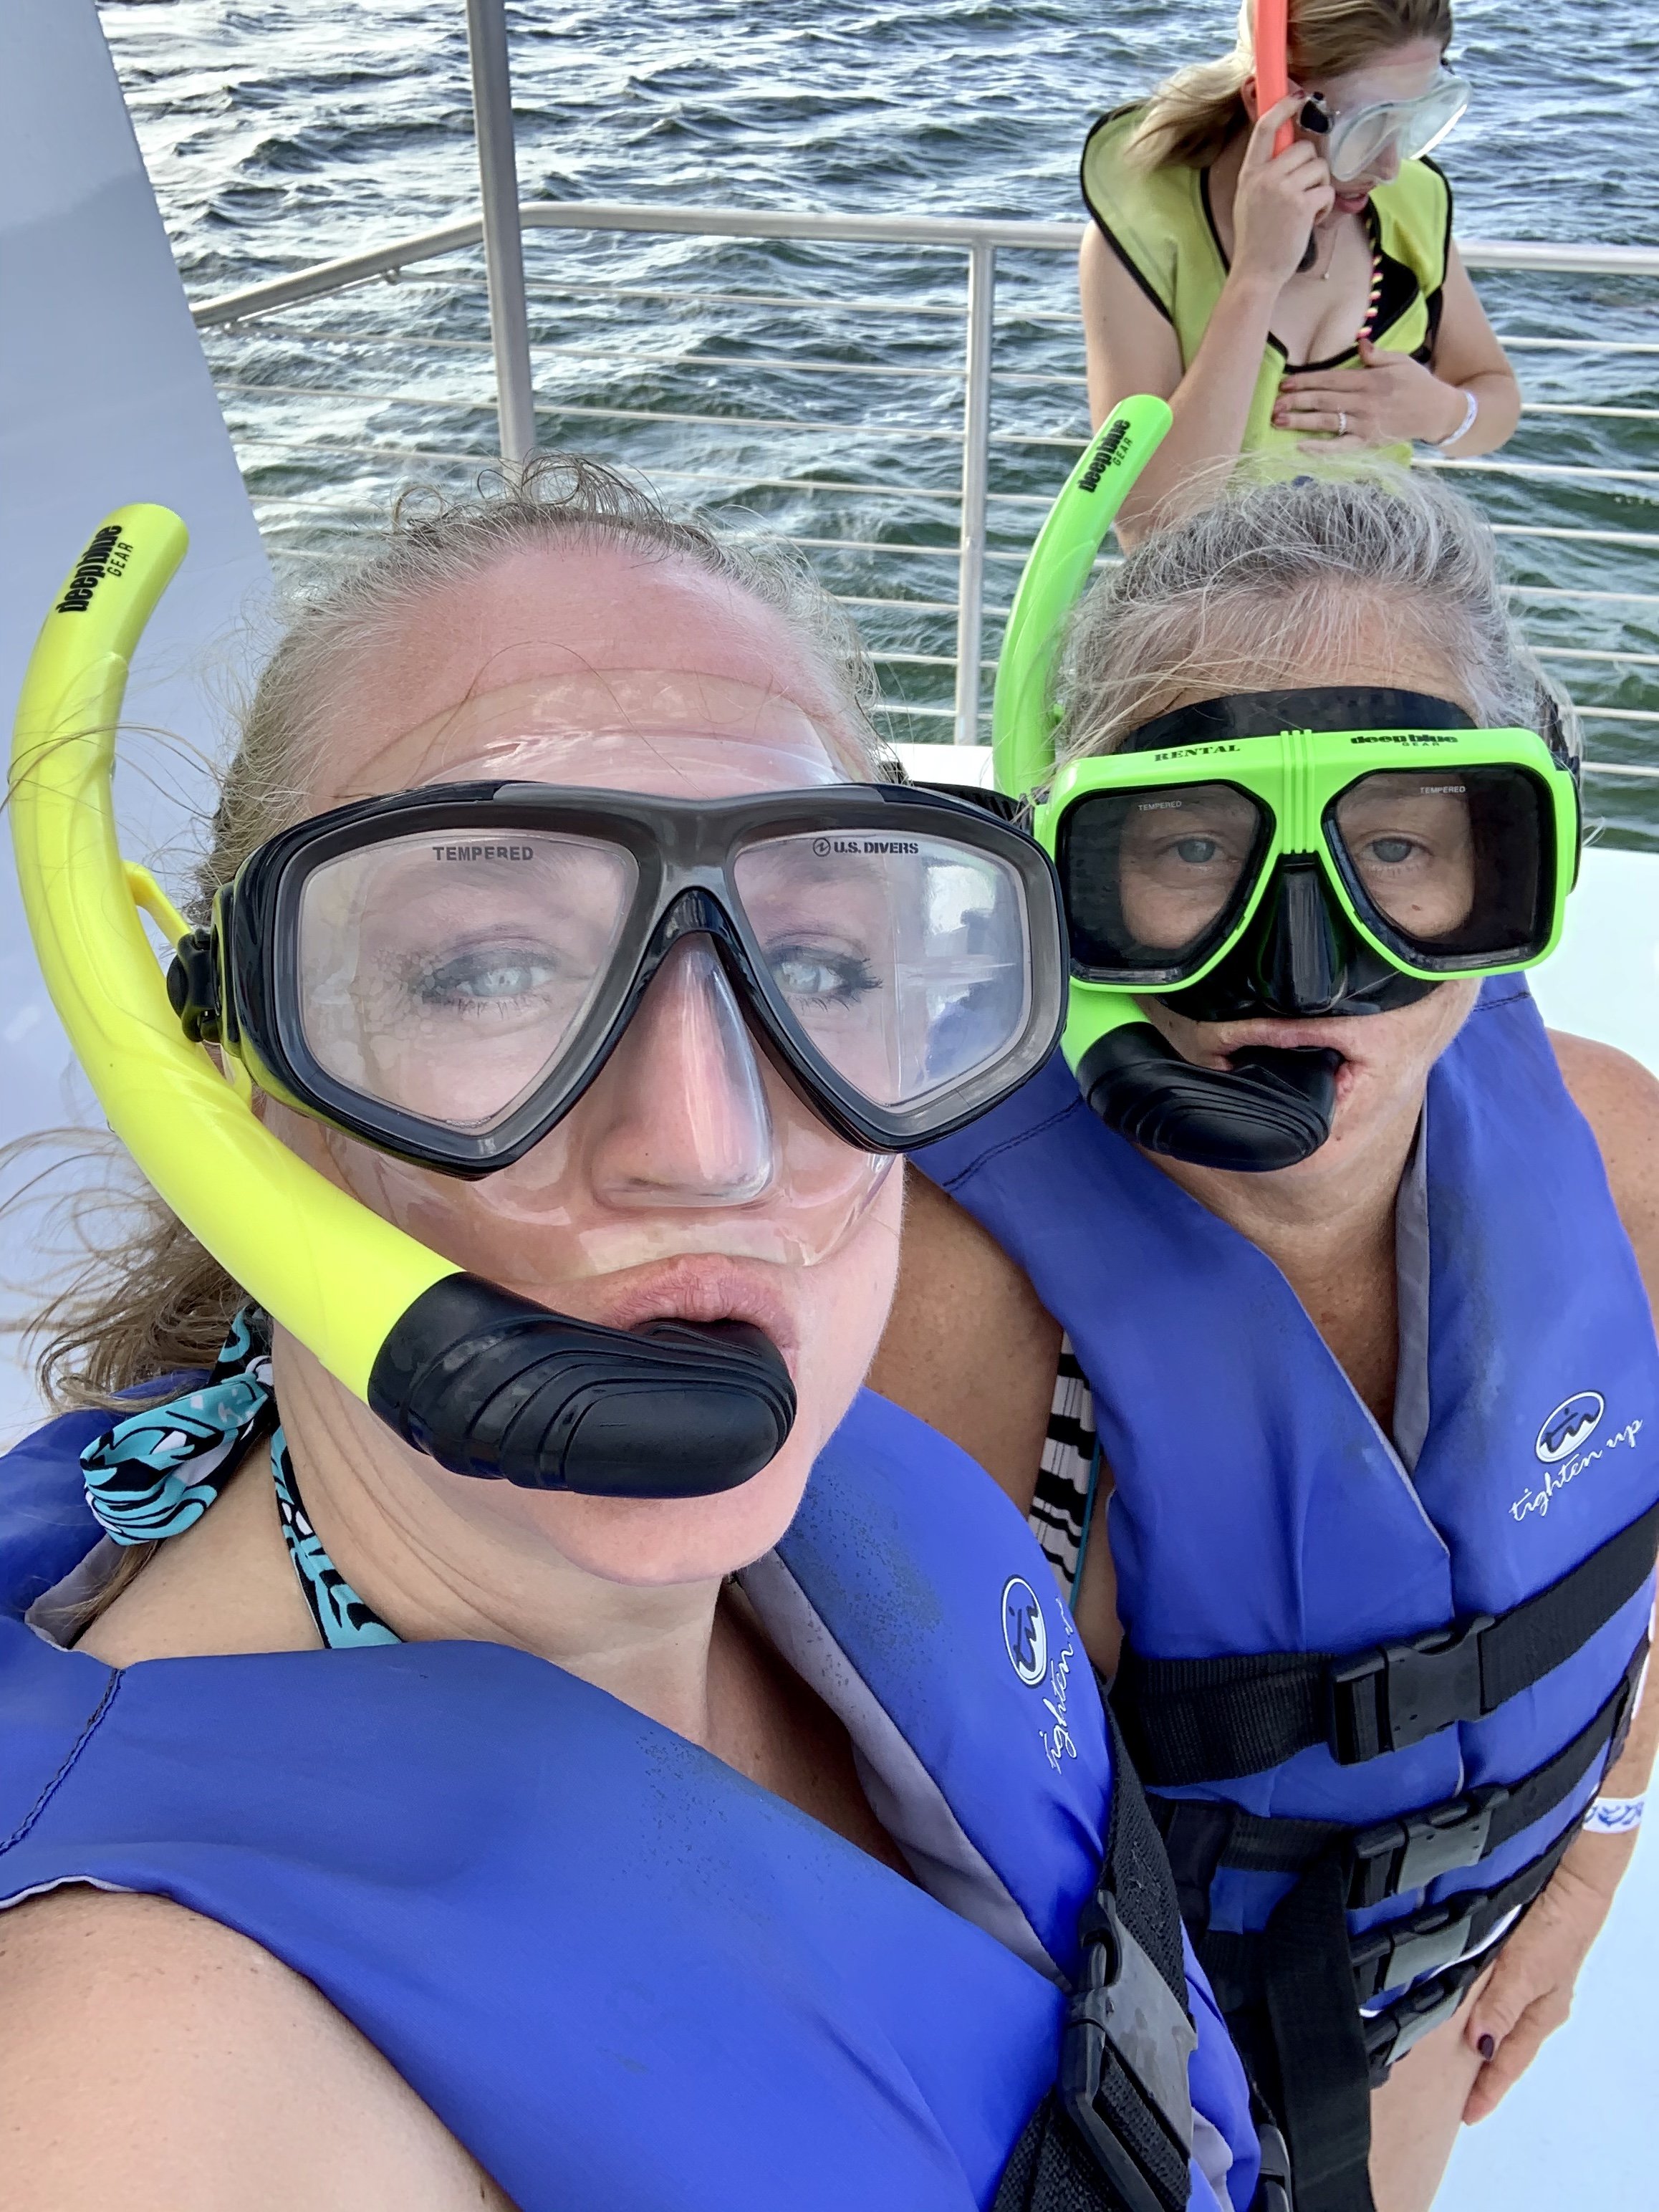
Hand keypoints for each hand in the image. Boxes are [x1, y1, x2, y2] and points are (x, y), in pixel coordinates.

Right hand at [1231, 94, 1334, 291]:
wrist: (1255, 272)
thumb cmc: (1255, 239)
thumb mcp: (1248, 198)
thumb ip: (1264, 172)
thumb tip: (1288, 148)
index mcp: (1249, 173)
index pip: (1265, 128)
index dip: (1284, 107)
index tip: (1298, 97)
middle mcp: (1265, 177)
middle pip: (1303, 148)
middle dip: (1312, 166)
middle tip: (1305, 189)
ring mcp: (1284, 191)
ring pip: (1319, 167)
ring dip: (1320, 186)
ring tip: (1307, 207)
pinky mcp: (1302, 206)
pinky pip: (1326, 190)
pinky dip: (1324, 206)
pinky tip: (1312, 219)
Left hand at [1273, 335, 1469, 449]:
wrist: (1438, 412)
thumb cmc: (1418, 384)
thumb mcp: (1400, 361)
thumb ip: (1376, 355)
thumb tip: (1360, 343)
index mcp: (1369, 380)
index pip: (1330, 379)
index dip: (1306, 382)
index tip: (1285, 384)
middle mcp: (1364, 401)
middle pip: (1323, 400)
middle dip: (1297, 402)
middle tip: (1274, 404)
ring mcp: (1365, 423)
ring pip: (1327, 421)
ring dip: (1301, 422)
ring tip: (1278, 421)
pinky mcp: (1368, 441)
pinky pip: (1340, 446)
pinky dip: (1321, 448)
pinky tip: (1301, 447)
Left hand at [1460, 1829, 1634, 2121]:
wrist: (1576, 1880)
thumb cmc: (1558, 1927)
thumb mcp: (1527, 1969)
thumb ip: (1502, 2006)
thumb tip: (1480, 2046)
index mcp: (1541, 2012)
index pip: (1508, 2060)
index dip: (1488, 2089)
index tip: (1467, 2115)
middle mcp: (1536, 2000)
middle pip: (1505, 2045)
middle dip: (1483, 2070)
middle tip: (1455, 2092)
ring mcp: (1531, 1978)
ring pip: (1499, 2019)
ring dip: (1479, 2037)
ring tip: (1452, 2056)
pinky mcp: (1521, 1954)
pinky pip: (1497, 1991)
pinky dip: (1482, 2005)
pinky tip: (1464, 2003)